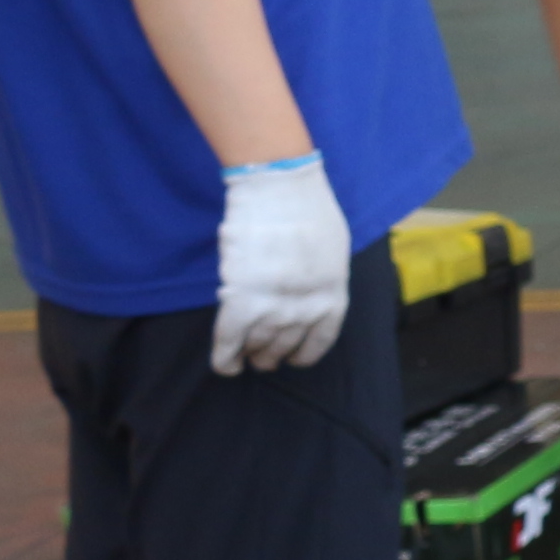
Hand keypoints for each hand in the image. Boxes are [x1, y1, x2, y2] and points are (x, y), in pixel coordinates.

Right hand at [213, 152, 350, 374]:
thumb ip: (323, 279)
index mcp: (333, 295)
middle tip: (264, 359)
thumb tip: (309, 294)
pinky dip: (225, 358)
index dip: (305, 353)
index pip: (321, 339)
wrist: (281, 192)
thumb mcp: (333, 251)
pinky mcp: (240, 299)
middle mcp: (306, 308)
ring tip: (247, 359)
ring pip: (259, 344)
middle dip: (273, 355)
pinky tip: (227, 366)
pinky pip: (229, 340)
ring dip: (252, 355)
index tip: (295, 359)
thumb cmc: (311, 211)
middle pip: (286, 344)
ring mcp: (273, 307)